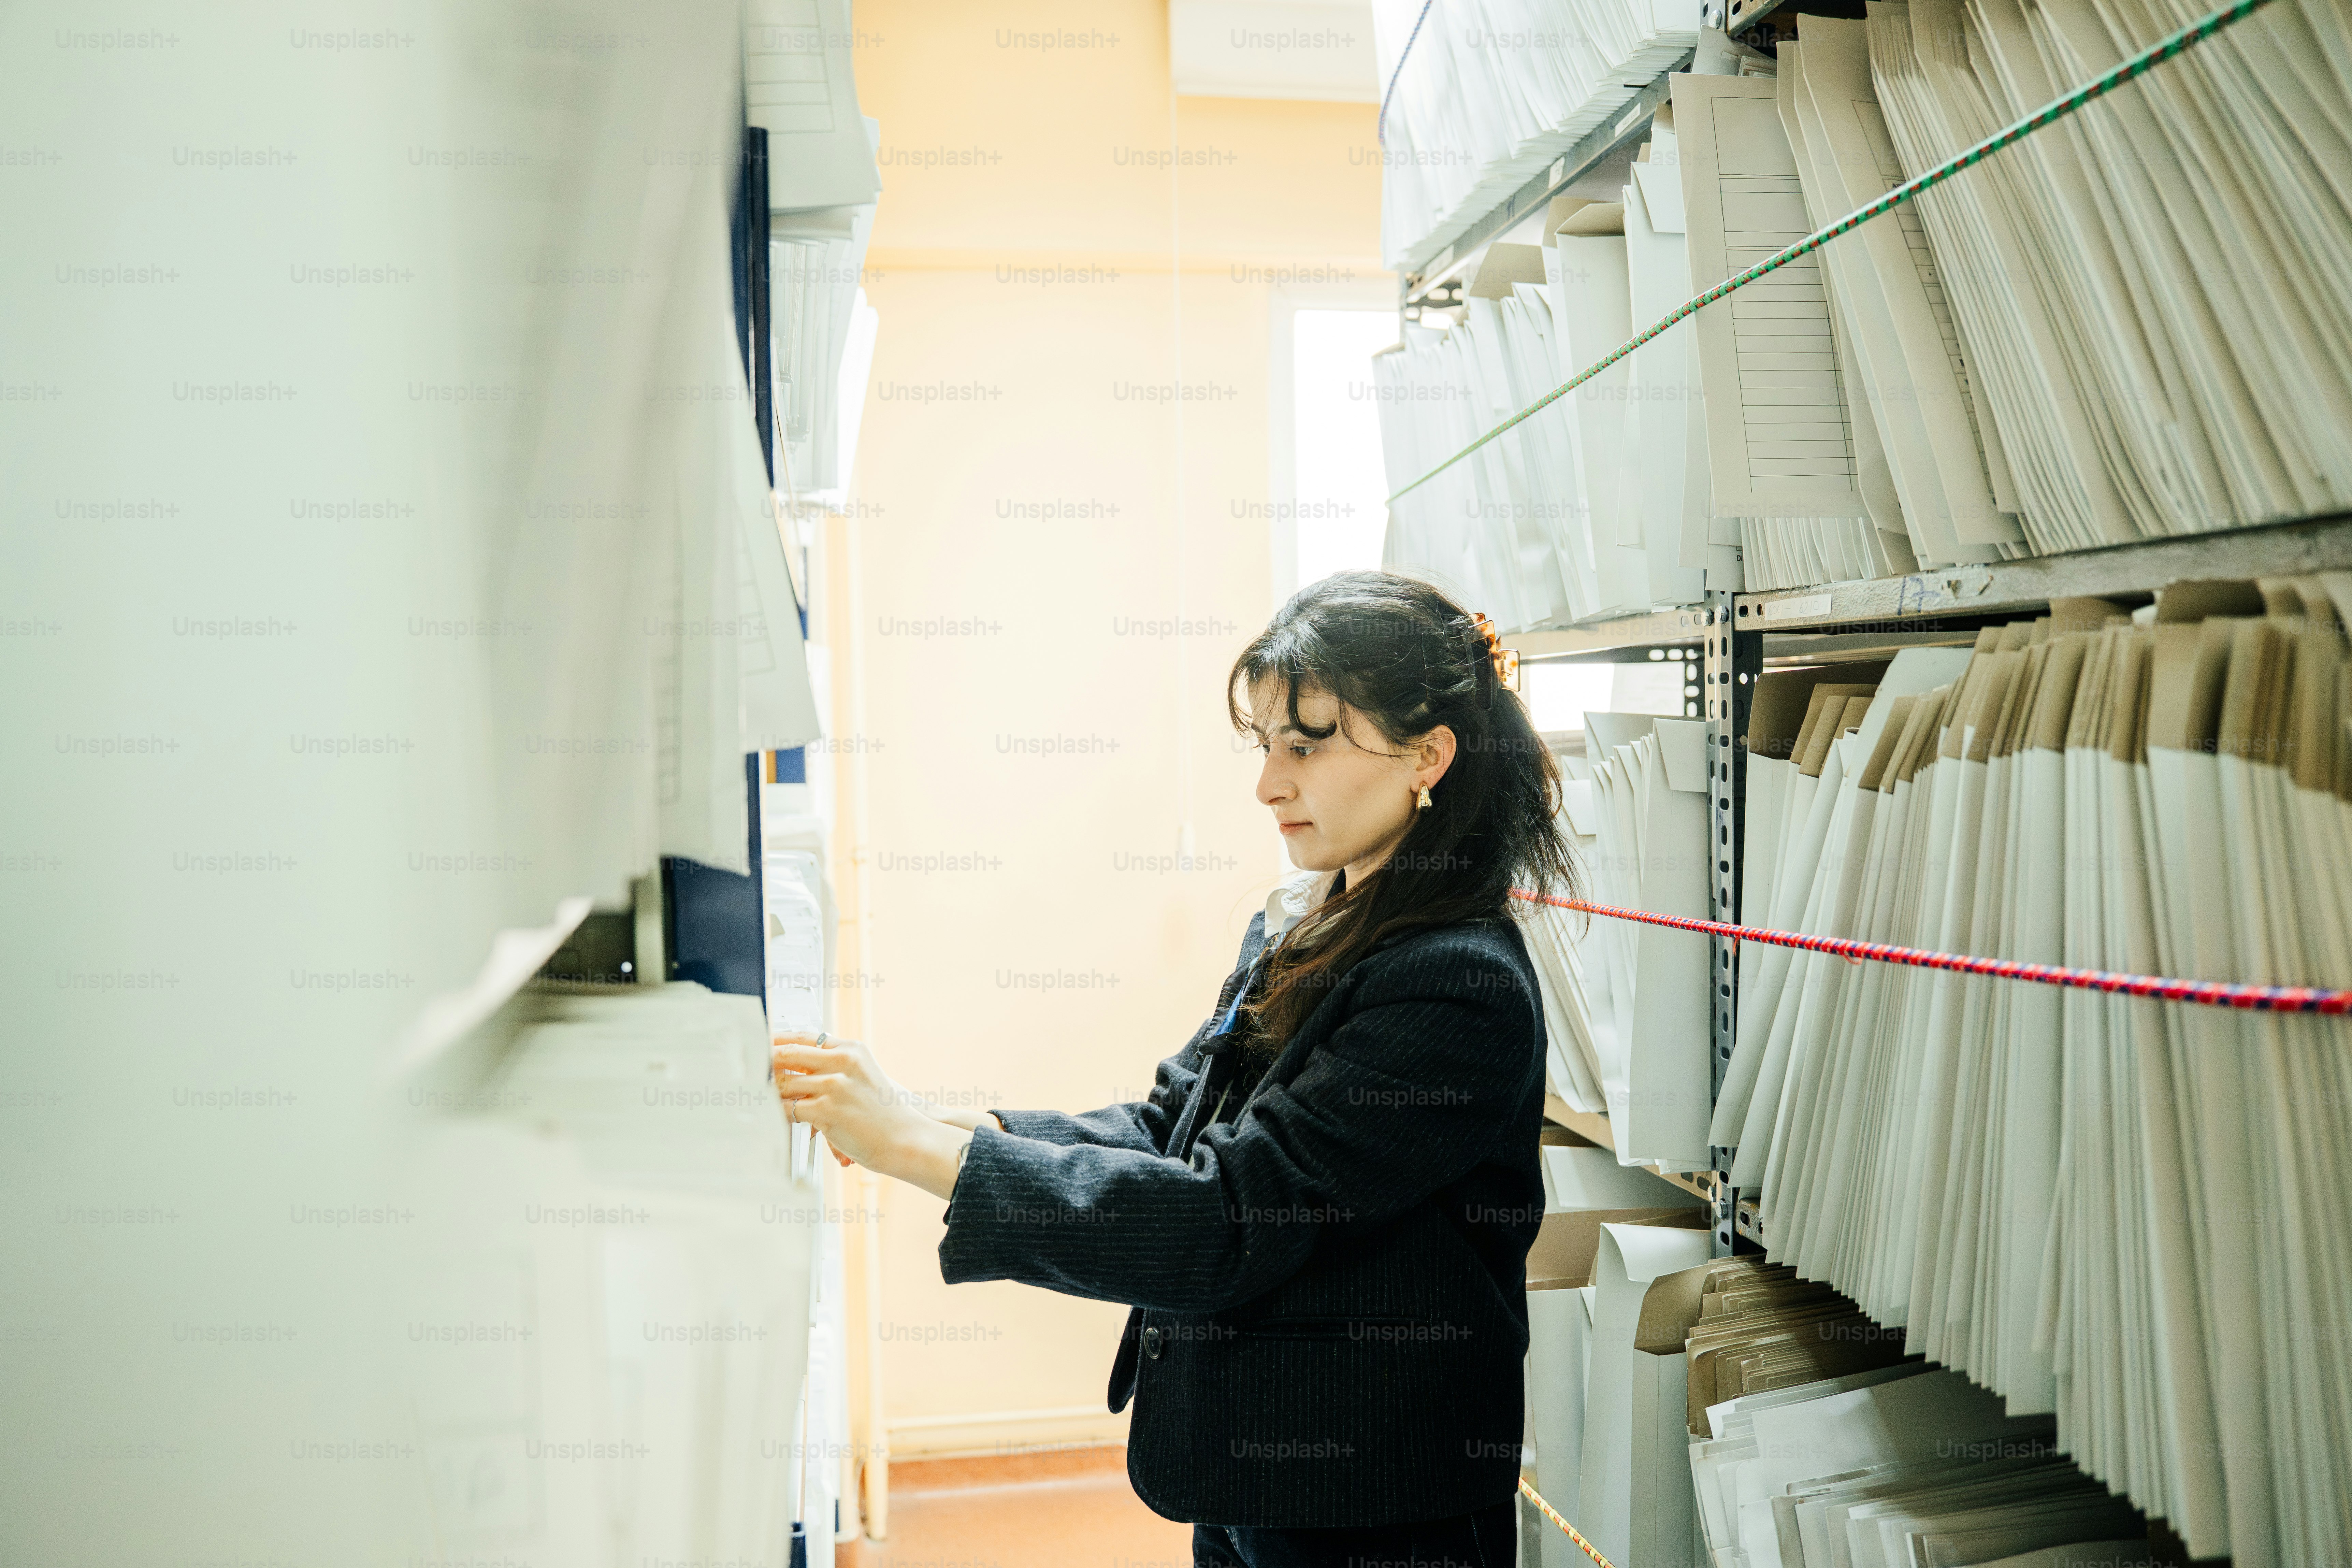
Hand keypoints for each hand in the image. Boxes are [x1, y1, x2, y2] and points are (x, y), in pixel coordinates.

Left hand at [771, 1030, 972, 1199]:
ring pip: (784, 1083)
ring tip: (760, 1098)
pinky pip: (788, 1108)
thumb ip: (836, 1068)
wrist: (906, 1138)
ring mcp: (834, 1085)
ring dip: (769, 1093)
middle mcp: (842, 1062)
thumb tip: (798, 1071)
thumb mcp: (864, 1077)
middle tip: (750, 1071)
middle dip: (765, 1063)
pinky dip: (778, 1114)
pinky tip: (776, 1118)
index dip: (778, 1040)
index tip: (761, 1044)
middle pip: (788, 1054)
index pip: (804, 1036)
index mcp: (851, 1049)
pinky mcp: (826, 1110)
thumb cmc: (886, 1114)